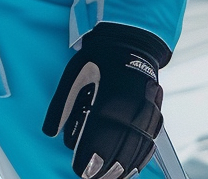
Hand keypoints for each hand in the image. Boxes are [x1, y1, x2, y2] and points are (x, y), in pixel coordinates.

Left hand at [42, 23, 167, 178]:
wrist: (129, 43)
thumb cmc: (98, 59)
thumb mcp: (74, 76)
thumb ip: (62, 106)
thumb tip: (51, 133)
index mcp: (110, 100)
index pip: (100, 140)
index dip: (90, 159)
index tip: (80, 170)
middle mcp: (132, 110)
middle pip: (119, 151)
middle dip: (104, 170)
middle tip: (90, 177)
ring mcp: (147, 113)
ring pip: (136, 151)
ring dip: (122, 169)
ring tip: (107, 178)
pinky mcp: (155, 114)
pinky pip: (149, 143)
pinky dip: (139, 159)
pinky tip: (128, 169)